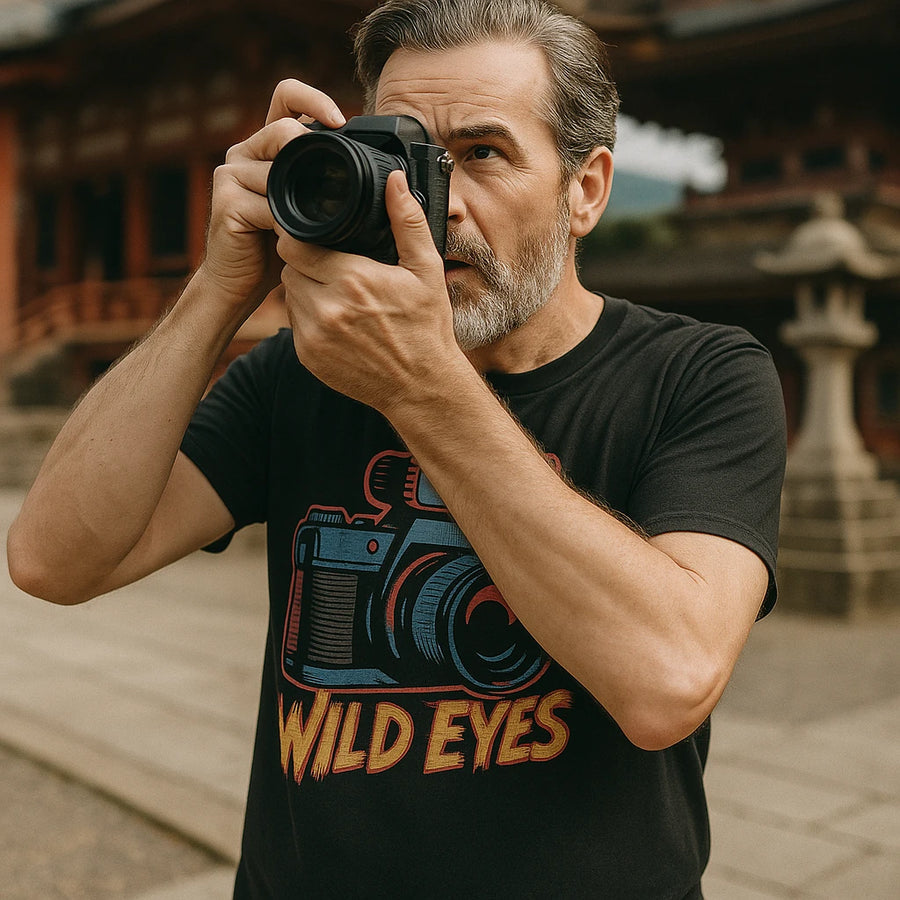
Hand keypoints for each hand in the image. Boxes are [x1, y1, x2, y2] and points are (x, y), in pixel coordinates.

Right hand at [198, 79, 345, 313]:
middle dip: (312, 155)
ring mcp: (231, 174)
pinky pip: (267, 205)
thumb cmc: (274, 247)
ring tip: (310, 225)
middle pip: (283, 129)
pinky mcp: (225, 201)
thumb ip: (321, 185)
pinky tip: (293, 240)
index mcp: (266, 147)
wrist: (237, 283)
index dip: (314, 98)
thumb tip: (371, 176)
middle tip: (332, 188)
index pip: (286, 97)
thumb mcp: (306, 209)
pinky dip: (287, 225)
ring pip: (277, 169)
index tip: (342, 121)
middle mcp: (244, 153)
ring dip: (301, 201)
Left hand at [277, 170, 467, 413]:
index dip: (301, 236)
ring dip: (305, 288)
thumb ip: (407, 222)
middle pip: (290, 267)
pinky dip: (308, 317)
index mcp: (352, 279)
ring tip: (336, 291)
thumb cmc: (426, 329)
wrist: (420, 387)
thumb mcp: (426, 271)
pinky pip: (294, 323)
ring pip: (289, 294)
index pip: (295, 244)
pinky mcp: (307, 357)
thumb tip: (395, 180)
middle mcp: (326, 308)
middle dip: (306, 261)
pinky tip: (336, 319)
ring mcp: (313, 336)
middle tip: (332, 264)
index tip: (315, 236)